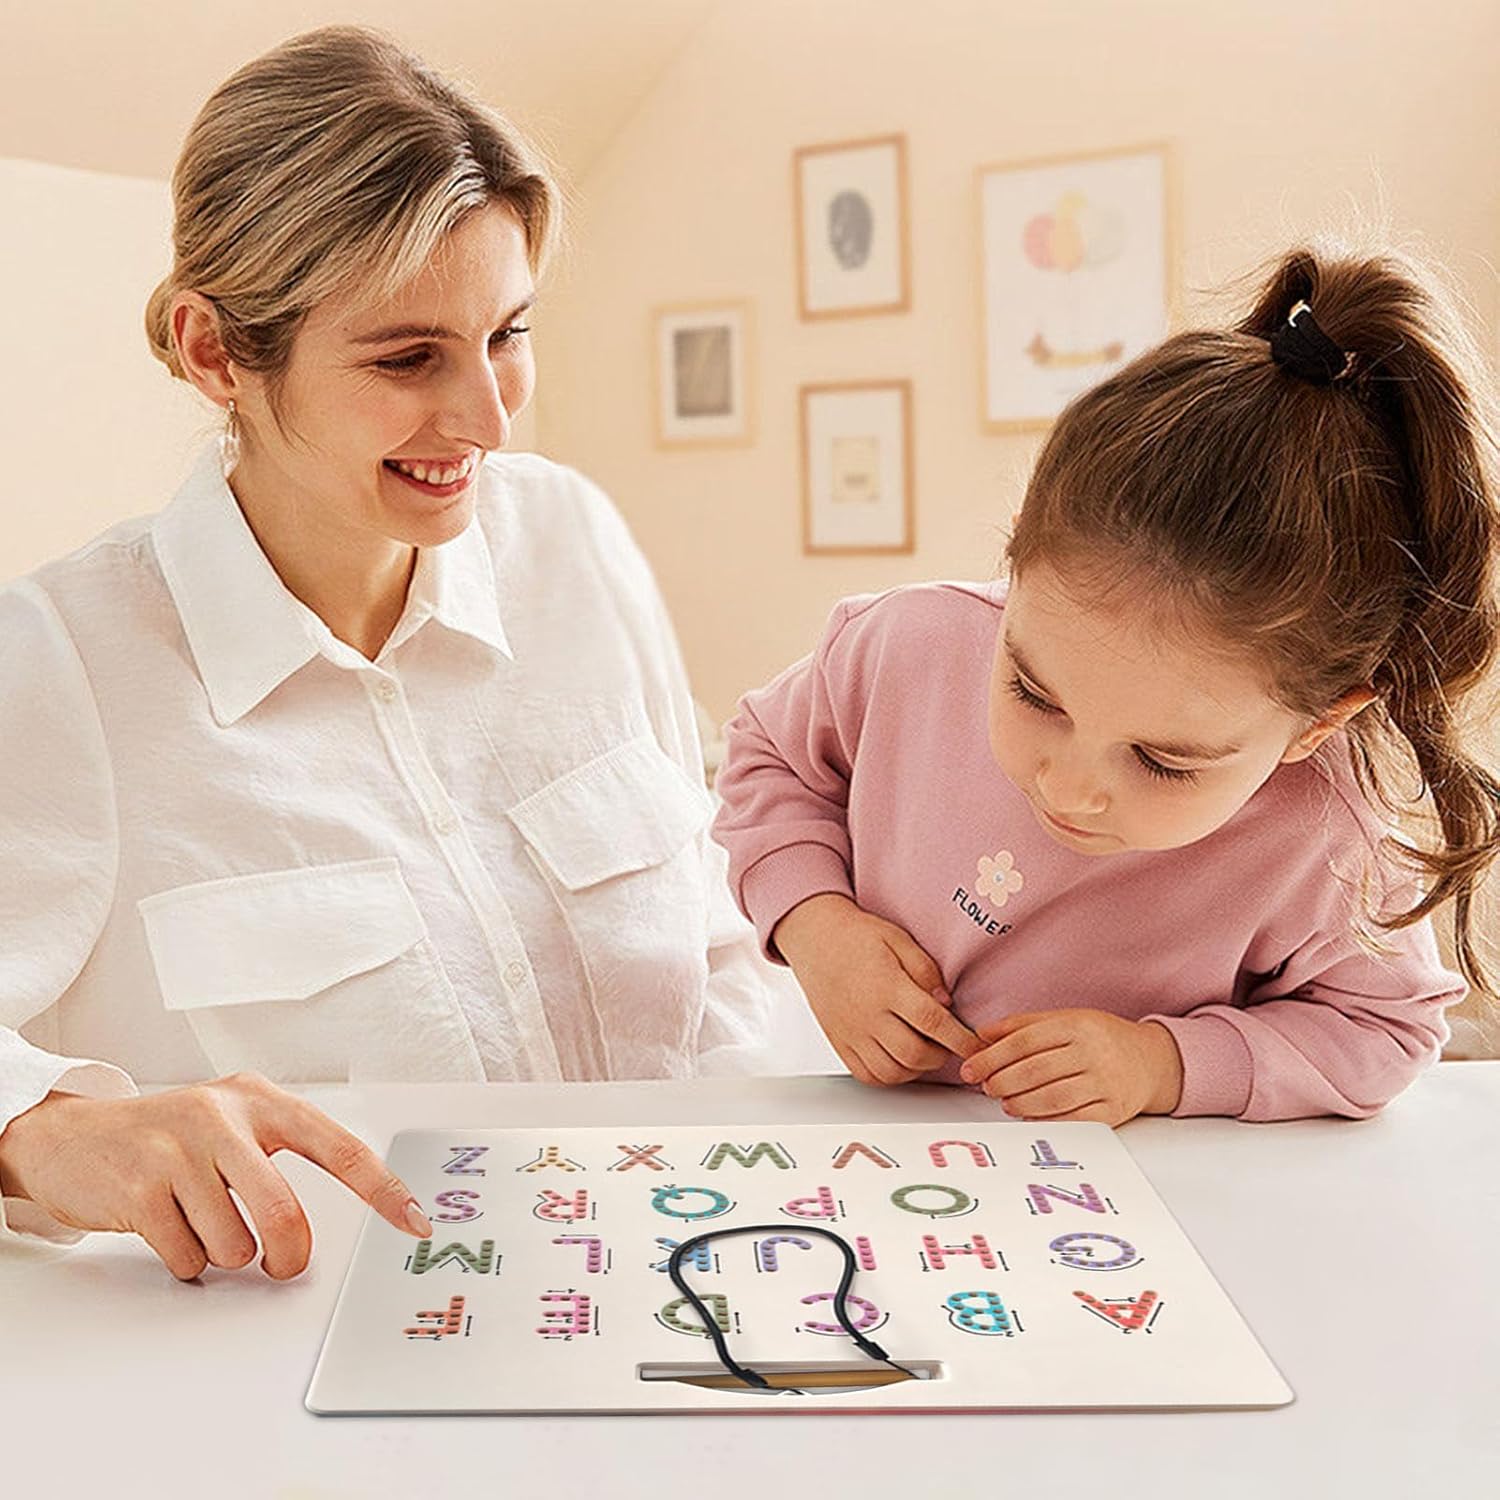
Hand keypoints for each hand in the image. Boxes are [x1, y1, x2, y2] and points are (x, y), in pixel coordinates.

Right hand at [0, 1072, 431, 1280]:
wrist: (70, 1136)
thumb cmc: (169, 1137)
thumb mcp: (232, 1125)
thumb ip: (278, 1157)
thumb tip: (322, 1222)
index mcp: (262, 1101)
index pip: (339, 1147)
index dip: (382, 1189)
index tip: (414, 1221)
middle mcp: (224, 1117)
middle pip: (285, 1215)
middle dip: (286, 1255)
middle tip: (280, 1262)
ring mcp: (179, 1150)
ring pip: (235, 1246)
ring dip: (223, 1254)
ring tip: (200, 1222)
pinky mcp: (140, 1188)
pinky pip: (188, 1258)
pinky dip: (184, 1261)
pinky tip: (168, 1228)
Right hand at [772, 893, 981, 1085]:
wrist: (814, 939)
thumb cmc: (857, 936)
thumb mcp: (898, 939)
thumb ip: (926, 971)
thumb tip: (946, 1003)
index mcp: (886, 986)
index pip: (932, 1022)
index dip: (961, 1039)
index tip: (978, 1046)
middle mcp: (867, 1014)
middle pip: (914, 1053)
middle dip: (942, 1056)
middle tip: (950, 1044)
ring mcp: (851, 1032)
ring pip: (892, 1072)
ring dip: (918, 1068)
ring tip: (926, 1051)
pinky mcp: (840, 1042)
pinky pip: (868, 1075)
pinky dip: (890, 1076)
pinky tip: (901, 1061)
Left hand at [959, 1011, 1183, 1126]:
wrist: (1151, 1061)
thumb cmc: (1100, 1039)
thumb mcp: (1065, 1019)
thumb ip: (1023, 1025)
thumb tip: (981, 1035)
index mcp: (1077, 1025)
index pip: (1024, 1041)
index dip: (992, 1057)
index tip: (971, 1068)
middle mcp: (1093, 1052)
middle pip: (1035, 1071)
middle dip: (1001, 1081)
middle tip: (986, 1087)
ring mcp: (1105, 1083)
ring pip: (1051, 1098)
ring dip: (1019, 1103)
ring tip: (1005, 1102)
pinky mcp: (1114, 1112)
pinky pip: (1072, 1121)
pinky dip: (1044, 1120)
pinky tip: (1029, 1116)